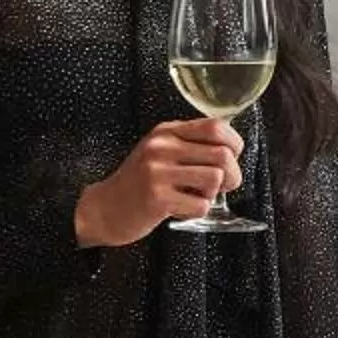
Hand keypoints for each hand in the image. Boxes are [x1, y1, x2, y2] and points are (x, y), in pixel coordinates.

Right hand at [74, 119, 242, 246]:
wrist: (102, 209)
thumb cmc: (139, 183)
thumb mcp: (160, 152)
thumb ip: (190, 145)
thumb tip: (233, 150)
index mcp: (166, 132)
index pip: (216, 126)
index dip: (234, 144)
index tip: (231, 159)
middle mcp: (162, 147)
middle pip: (223, 154)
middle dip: (232, 175)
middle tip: (220, 187)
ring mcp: (158, 171)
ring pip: (216, 178)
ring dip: (212, 194)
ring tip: (194, 196)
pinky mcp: (157, 197)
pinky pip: (201, 204)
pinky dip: (197, 211)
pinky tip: (180, 209)